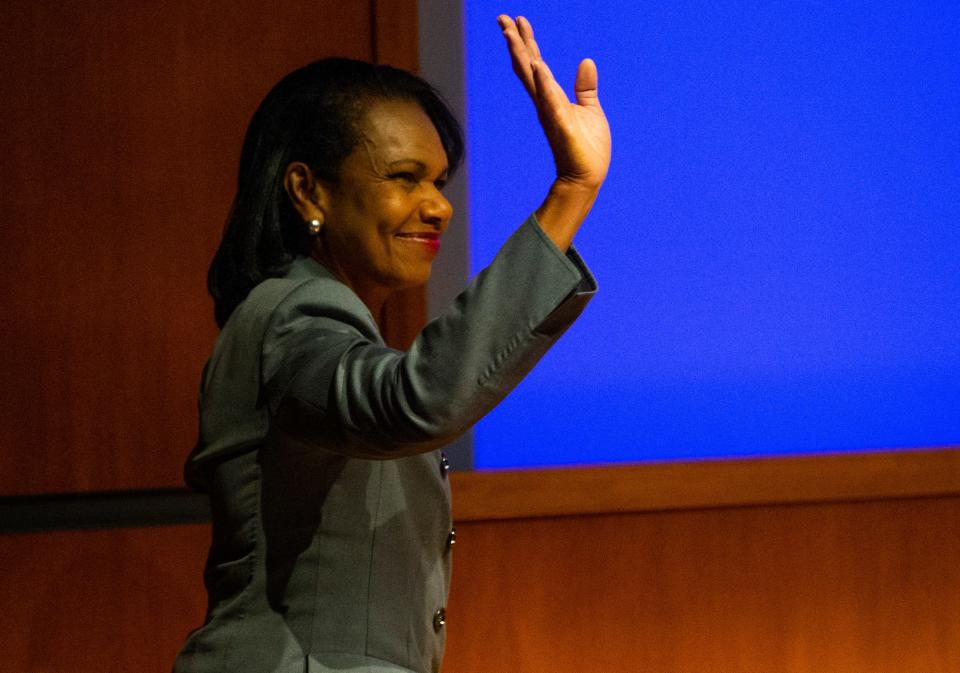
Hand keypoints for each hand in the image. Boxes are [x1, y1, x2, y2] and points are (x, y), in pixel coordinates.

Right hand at [497, 15, 610, 193]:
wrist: (586, 178)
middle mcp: (546, 104)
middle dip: (515, 43)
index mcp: (551, 98)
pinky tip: (538, 66)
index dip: (526, 42)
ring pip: (532, 80)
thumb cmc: (587, 148)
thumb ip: (585, 87)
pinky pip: (551, 102)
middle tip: (502, 18)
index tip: (517, 21)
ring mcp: (551, 114)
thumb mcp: (590, 110)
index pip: (535, 65)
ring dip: (522, 56)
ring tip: (511, 34)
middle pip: (526, 67)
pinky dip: (544, 84)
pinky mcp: (562, 126)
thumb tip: (586, 61)